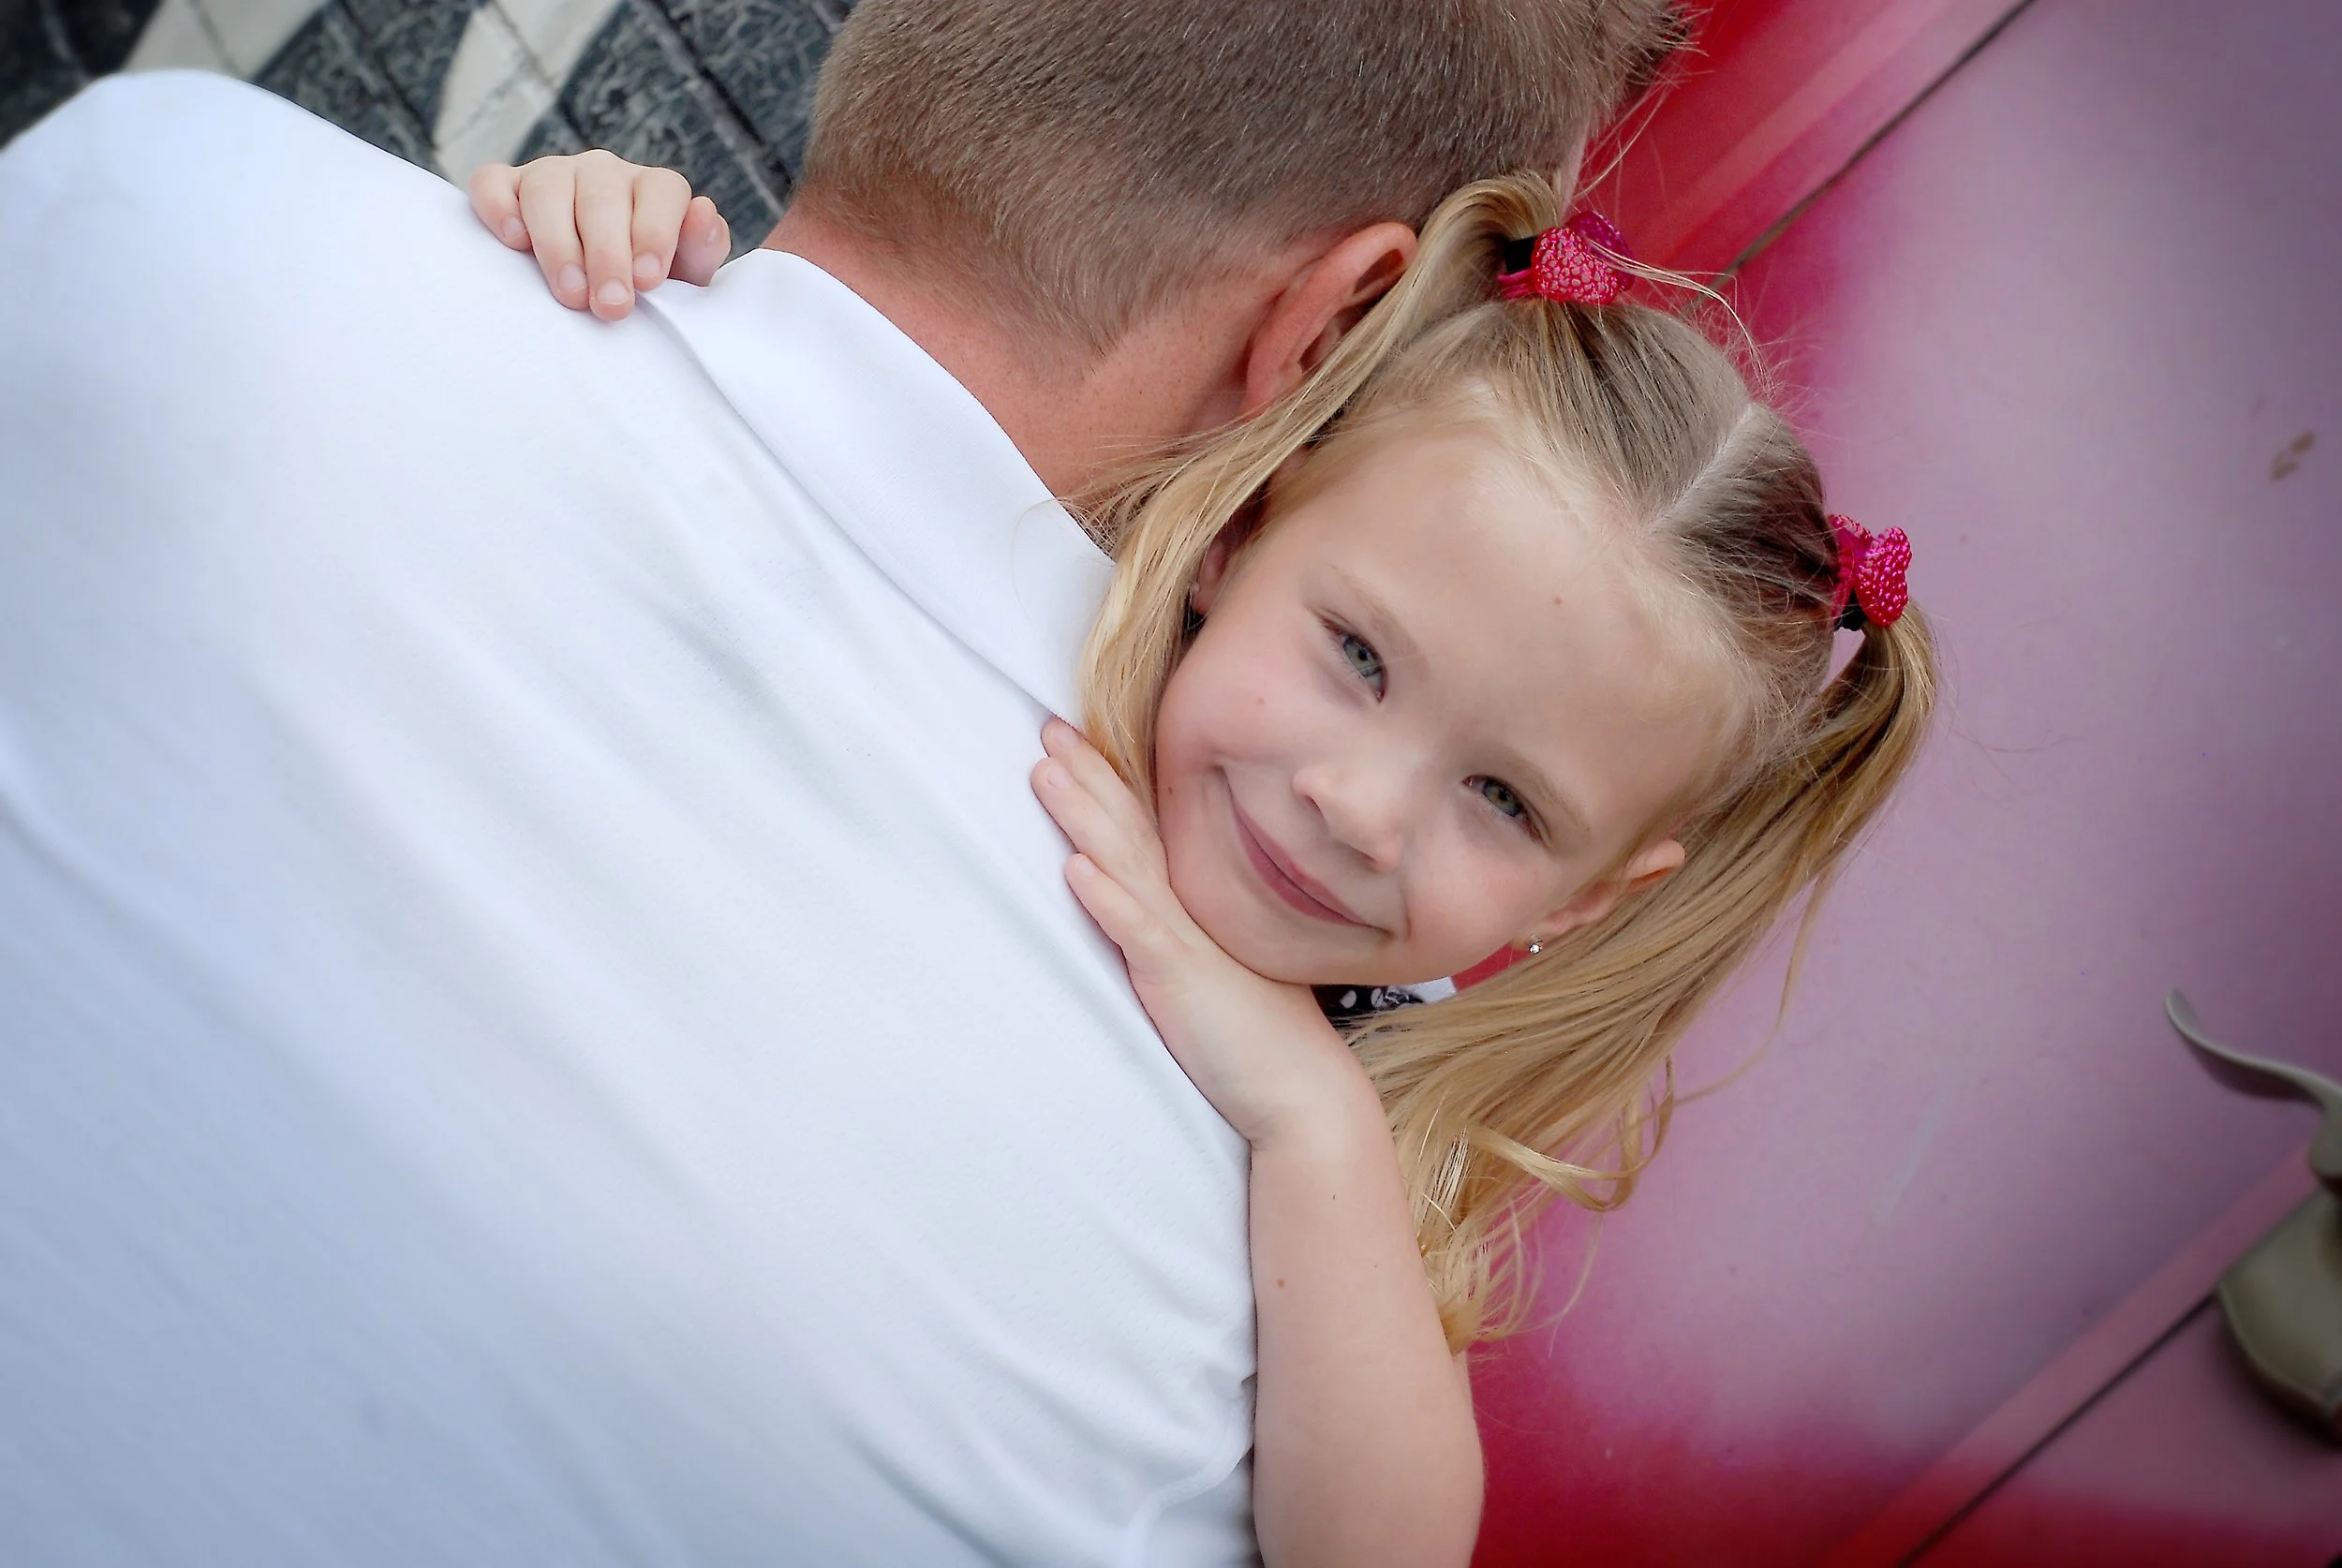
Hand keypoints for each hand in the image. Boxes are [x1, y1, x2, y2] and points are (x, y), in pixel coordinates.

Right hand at [468, 150, 731, 320]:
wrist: (593, 293)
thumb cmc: (644, 288)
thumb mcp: (685, 278)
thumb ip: (700, 249)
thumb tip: (704, 213)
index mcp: (654, 189)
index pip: (663, 191)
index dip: (656, 233)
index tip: (648, 281)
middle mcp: (604, 173)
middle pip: (602, 195)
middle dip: (607, 254)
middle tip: (611, 306)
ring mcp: (553, 175)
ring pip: (548, 189)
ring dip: (558, 243)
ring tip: (569, 294)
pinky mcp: (507, 187)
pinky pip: (492, 183)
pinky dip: (499, 207)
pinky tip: (513, 242)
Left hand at [1032, 718, 1378, 1149]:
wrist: (1303, 1091)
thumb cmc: (1260, 1036)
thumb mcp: (1215, 968)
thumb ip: (1180, 935)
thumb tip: (1145, 914)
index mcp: (1197, 904)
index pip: (1146, 830)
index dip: (1107, 783)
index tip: (1071, 742)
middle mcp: (1192, 908)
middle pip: (1131, 828)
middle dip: (1087, 776)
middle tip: (1047, 729)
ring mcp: (1188, 938)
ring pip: (1127, 863)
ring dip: (1084, 816)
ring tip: (1045, 772)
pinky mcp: (1182, 979)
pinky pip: (1140, 933)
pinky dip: (1108, 900)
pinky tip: (1076, 869)